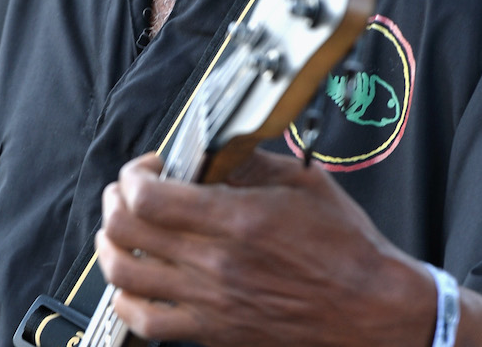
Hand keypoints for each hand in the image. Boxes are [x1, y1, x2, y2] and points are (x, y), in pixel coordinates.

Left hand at [96, 148, 432, 346]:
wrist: (371, 310)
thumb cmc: (344, 247)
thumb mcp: (299, 183)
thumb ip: (246, 163)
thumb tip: (207, 152)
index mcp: (236, 220)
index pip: (149, 197)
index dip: (134, 174)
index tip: (149, 166)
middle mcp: (214, 265)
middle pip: (126, 231)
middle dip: (115, 200)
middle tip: (129, 189)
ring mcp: (209, 304)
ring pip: (124, 276)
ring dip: (110, 244)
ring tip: (122, 227)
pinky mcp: (212, 333)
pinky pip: (145, 322)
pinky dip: (126, 297)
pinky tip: (136, 277)